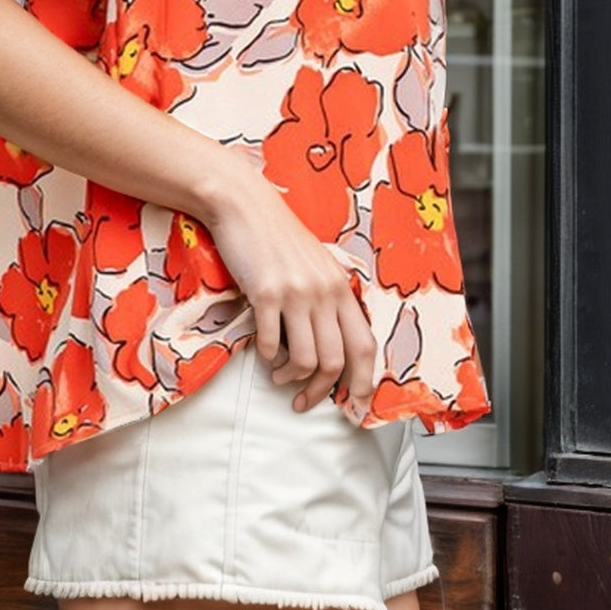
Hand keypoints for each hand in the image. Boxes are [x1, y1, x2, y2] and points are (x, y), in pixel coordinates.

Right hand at [204, 161, 376, 414]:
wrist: (245, 205)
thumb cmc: (278, 236)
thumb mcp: (316, 264)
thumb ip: (328, 297)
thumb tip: (333, 344)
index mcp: (340, 287)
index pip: (365, 345)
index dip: (363, 382)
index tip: (353, 404)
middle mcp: (324, 291)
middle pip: (336, 360)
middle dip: (320, 391)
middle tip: (304, 401)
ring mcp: (295, 292)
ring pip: (306, 358)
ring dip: (291, 378)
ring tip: (280, 377)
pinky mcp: (265, 293)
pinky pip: (271, 343)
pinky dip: (268, 358)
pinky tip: (264, 353)